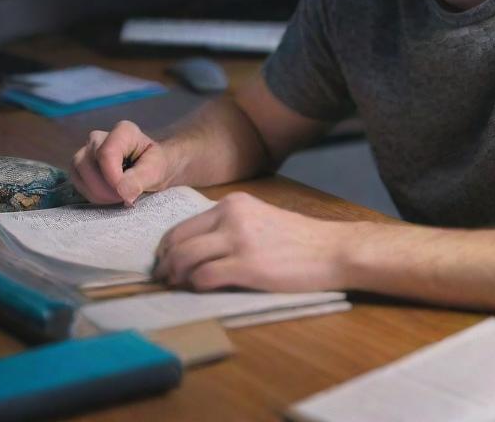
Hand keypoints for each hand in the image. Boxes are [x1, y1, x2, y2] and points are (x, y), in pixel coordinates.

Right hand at [69, 120, 174, 205]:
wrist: (152, 170)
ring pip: (77, 172)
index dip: (113, 178)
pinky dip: (91, 194)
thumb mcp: (156, 171)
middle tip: (124, 198)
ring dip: (96, 193)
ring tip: (117, 197)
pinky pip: (76, 181)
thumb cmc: (156, 166)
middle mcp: (100, 137)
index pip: (106, 154)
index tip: (127, 195)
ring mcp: (87, 150)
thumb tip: (123, 190)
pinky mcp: (80, 166)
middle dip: (104, 188)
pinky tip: (108, 197)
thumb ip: (140, 179)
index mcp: (123, 131)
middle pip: (87, 163)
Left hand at [153, 191, 352, 291]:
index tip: (163, 262)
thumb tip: (197, 249)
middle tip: (163, 279)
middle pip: (178, 241)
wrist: (332, 250)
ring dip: (175, 277)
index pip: (184, 225)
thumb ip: (230, 226)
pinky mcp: (246, 266)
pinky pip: (203, 278)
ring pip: (185, 259)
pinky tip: (199, 291)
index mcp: (235, 203)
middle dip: (164, 263)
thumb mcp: (260, 219)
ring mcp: (239, 240)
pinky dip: (194, 286)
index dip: (167, 247)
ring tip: (176, 287)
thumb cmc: (299, 240)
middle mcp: (232, 216)